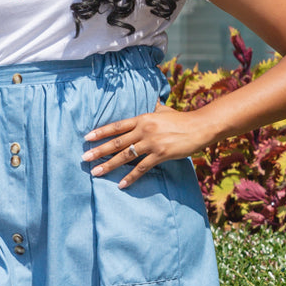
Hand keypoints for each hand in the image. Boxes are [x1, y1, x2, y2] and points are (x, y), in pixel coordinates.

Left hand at [81, 103, 214, 188]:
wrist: (200, 126)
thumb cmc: (182, 119)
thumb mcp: (163, 110)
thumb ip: (153, 109)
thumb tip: (151, 101)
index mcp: (143, 118)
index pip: (117, 126)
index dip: (101, 132)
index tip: (87, 138)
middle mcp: (144, 130)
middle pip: (117, 142)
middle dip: (99, 151)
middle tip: (84, 158)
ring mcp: (152, 143)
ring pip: (125, 155)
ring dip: (109, 165)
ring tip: (96, 173)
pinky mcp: (161, 154)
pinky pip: (142, 168)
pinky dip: (131, 177)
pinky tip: (121, 184)